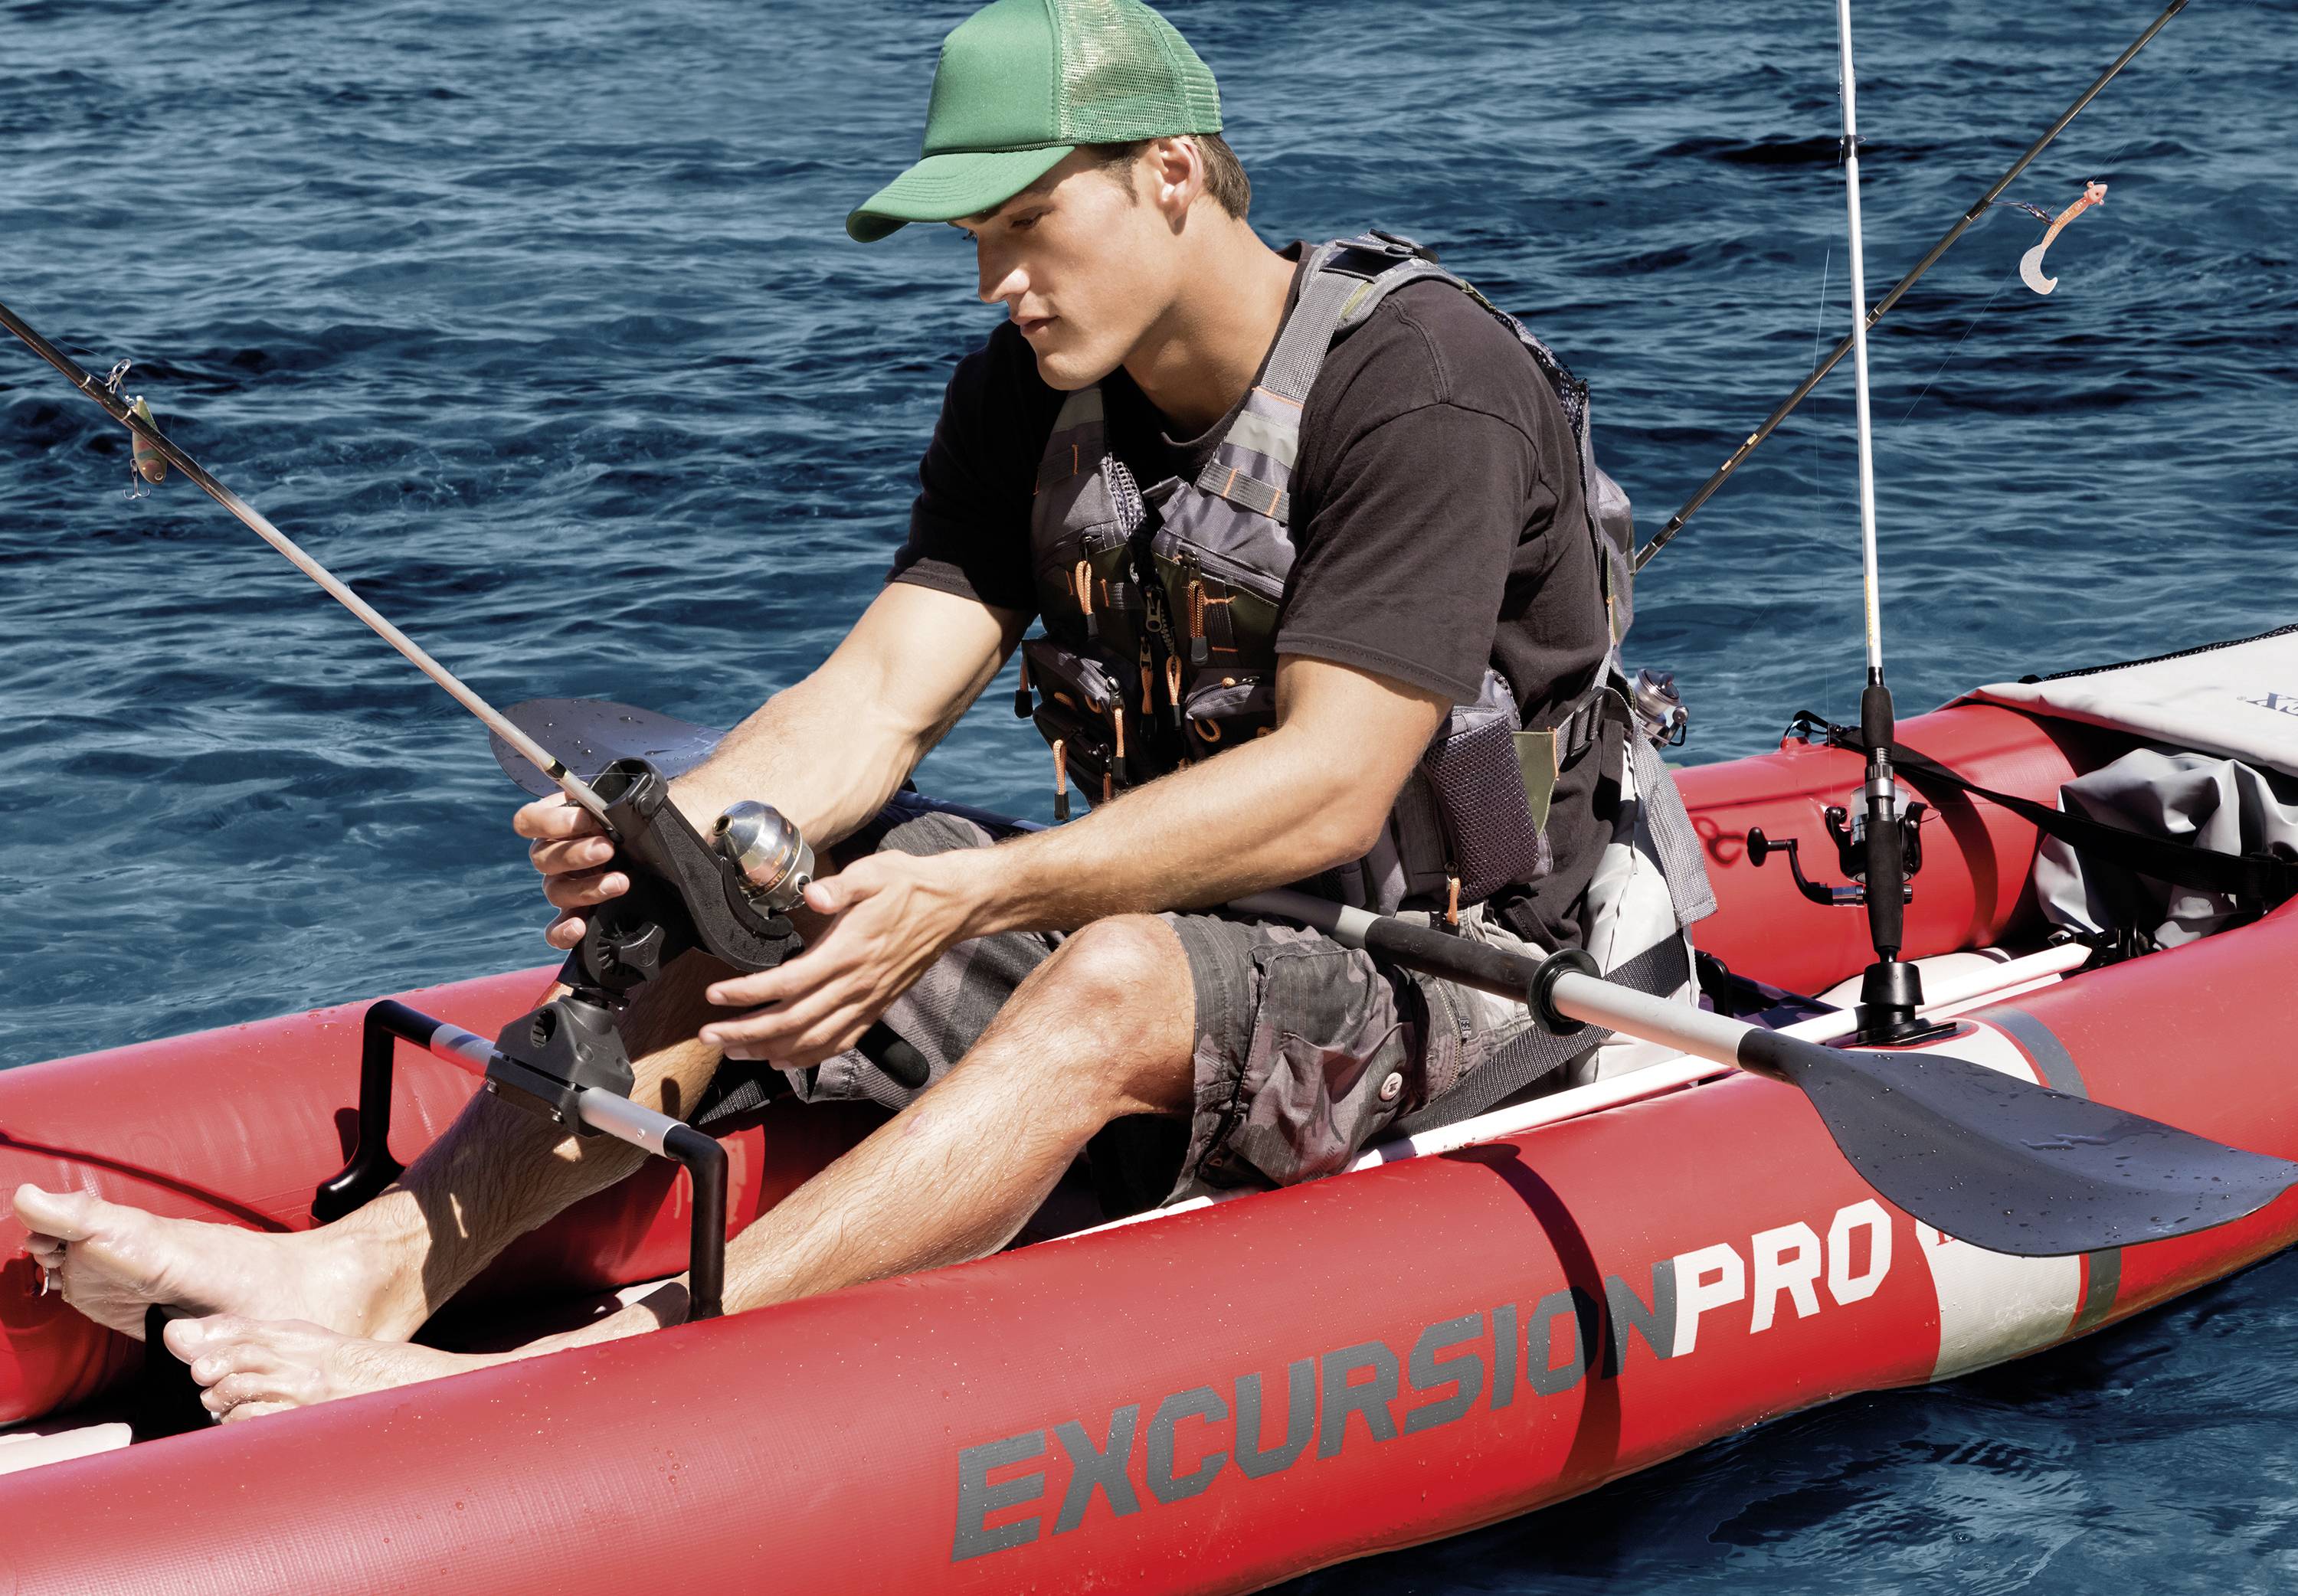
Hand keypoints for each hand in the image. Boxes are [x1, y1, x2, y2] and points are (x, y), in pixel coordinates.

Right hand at [512, 794, 627, 949]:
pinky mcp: (573, 914)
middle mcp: (552, 855)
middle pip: (542, 858)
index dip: (552, 821)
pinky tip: (579, 927)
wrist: (653, 851)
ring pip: (555, 891)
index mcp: (556, 823)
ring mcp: (561, 886)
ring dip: (587, 888)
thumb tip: (613, 804)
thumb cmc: (634, 824)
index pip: (529, 821)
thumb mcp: (623, 808)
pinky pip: (555, 929)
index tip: (586, 818)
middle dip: (576, 853)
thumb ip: (610, 803)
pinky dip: (563, 931)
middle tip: (608, 848)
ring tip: (620, 882)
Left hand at [698, 850, 975, 1069]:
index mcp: (849, 950)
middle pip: (793, 1021)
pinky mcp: (877, 1007)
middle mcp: (857, 984)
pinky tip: (783, 1060)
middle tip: (710, 1035)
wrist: (953, 907)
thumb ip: (839, 886)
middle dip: (746, 1032)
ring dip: (769, 1050)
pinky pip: (840, 1042)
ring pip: (813, 1039)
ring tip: (734, 1050)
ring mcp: (868, 1000)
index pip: (789, 983)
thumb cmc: (909, 886)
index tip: (715, 996)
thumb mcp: (873, 871)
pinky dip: (808, 1057)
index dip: (748, 994)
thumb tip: (811, 893)